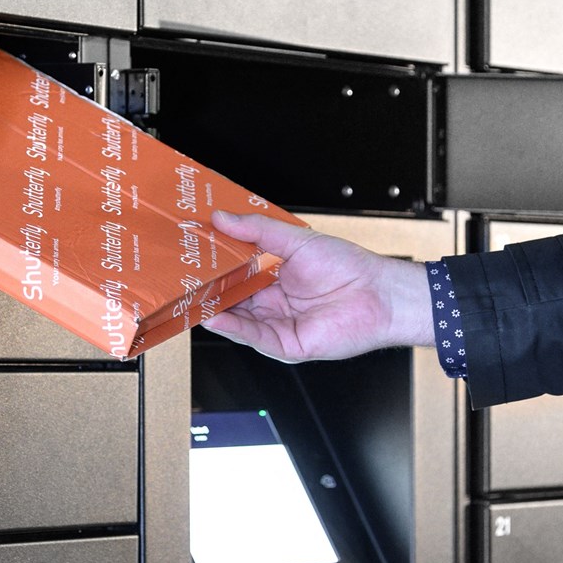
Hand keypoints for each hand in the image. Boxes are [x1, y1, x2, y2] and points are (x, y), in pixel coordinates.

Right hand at [206, 211, 434, 362]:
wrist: (381, 295)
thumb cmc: (349, 267)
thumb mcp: (296, 239)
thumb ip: (257, 229)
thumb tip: (223, 217)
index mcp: (274, 276)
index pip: (233, 272)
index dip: (212, 264)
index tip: (191, 252)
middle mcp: (273, 302)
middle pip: (231, 298)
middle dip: (206, 289)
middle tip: (181, 278)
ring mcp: (278, 325)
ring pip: (237, 319)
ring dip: (214, 310)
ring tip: (191, 298)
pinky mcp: (287, 345)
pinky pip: (255, 337)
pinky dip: (234, 329)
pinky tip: (217, 318)